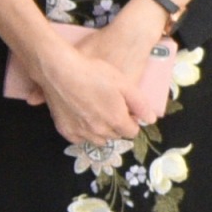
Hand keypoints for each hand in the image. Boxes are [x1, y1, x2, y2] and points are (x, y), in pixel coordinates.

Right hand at [32, 8, 170, 146]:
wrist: (60, 71)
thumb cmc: (94, 73)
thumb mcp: (124, 83)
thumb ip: (140, 104)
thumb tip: (151, 120)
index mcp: (116, 120)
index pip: (132, 132)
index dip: (131, 120)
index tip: (126, 109)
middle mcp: (99, 132)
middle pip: (115, 135)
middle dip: (117, 125)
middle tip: (110, 106)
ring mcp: (81, 133)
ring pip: (98, 140)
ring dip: (101, 130)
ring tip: (97, 112)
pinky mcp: (65, 131)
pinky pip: (80, 138)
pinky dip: (84, 132)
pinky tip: (82, 117)